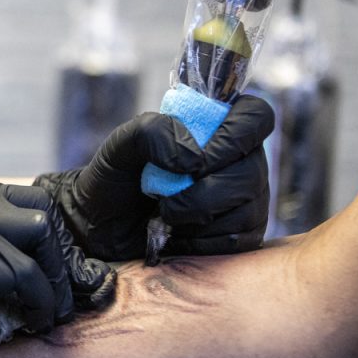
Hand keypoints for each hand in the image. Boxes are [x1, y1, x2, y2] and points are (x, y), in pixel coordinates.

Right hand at [0, 180, 112, 357]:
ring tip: (45, 306)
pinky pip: (33, 279)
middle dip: (49, 248)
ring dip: (51, 274)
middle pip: (36, 207)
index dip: (30, 232)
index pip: (12, 196)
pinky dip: (41, 304)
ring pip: (43, 235)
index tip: (35, 264)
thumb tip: (4, 267)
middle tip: (47, 285)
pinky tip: (31, 321)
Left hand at [35, 94, 274, 259]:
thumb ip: (151, 132)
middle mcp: (239, 159)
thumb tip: (193, 157)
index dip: (234, 135)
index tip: (195, 158)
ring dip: (198, 216)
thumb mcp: (120, 146)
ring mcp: (245, 197)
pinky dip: (202, 241)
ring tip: (166, 214)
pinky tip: (177, 235)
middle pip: (252, 170)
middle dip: (204, 190)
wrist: (101, 226)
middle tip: (165, 197)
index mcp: (215, 126)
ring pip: (249, 207)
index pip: (255, 116)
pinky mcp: (242, 233)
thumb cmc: (115, 179)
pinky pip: (240, 239)